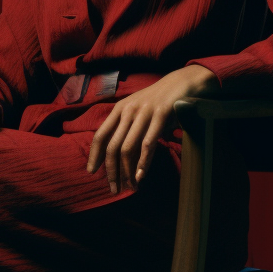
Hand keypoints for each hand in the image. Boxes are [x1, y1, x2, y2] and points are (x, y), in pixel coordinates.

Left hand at [86, 65, 219, 193]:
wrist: (181, 82)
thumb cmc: (158, 101)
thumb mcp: (137, 110)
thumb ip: (127, 128)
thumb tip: (117, 156)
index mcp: (119, 109)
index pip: (100, 135)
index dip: (94, 155)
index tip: (91, 171)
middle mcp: (128, 110)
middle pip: (112, 146)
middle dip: (111, 171)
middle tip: (114, 189)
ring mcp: (144, 112)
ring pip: (128, 148)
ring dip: (127, 171)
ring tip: (130, 187)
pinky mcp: (161, 115)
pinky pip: (148, 143)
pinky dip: (143, 162)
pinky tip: (141, 175)